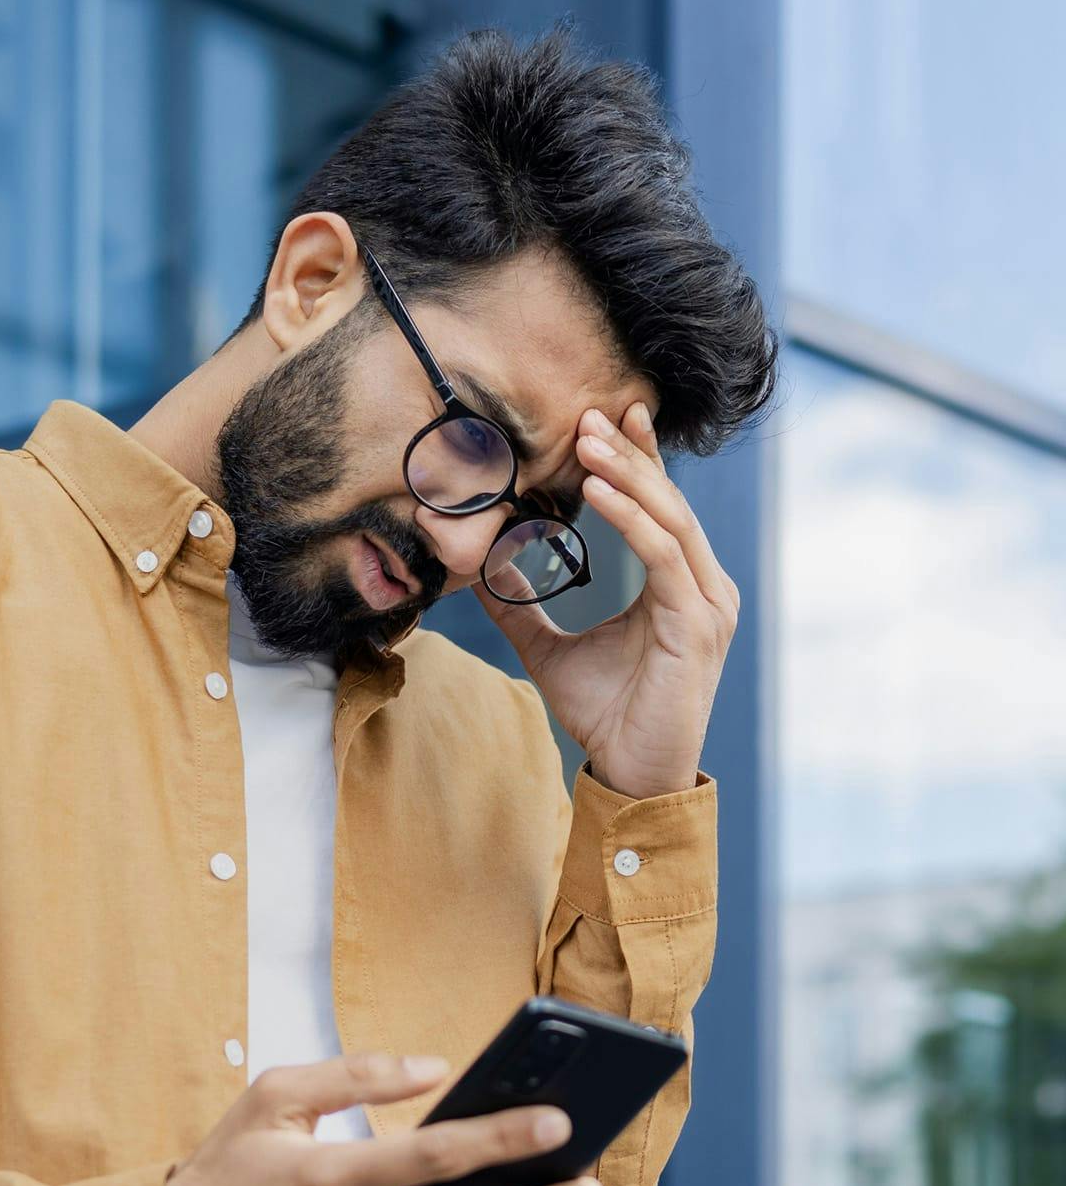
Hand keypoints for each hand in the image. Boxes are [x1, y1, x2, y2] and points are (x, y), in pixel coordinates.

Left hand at [473, 400, 738, 799]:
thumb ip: (521, 607)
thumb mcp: (549, 650)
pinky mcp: (698, 623)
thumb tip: (477, 572)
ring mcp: (707, 603)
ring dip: (628, 475)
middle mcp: (703, 586)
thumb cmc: (605, 714)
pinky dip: (632, 519)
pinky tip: (600, 493)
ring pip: (669, 519)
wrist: (632, 773)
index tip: (609, 416)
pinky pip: (664, 556)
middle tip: (588, 412)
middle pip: (667, 502)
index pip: (659, 508)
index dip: (639, 460)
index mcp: (678, 586)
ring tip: (589, 441)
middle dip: (628, 455)